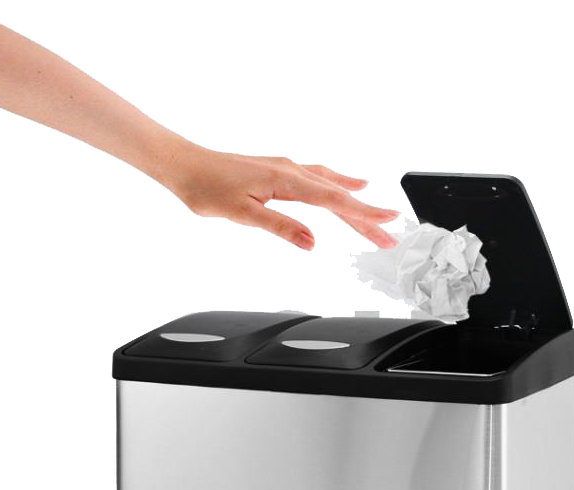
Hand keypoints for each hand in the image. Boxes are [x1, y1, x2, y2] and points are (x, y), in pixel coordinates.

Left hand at [157, 145, 399, 250]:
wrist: (183, 164)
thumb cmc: (206, 187)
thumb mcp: (242, 214)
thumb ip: (280, 226)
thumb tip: (311, 242)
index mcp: (286, 180)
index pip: (334, 200)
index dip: (364, 213)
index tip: (389, 223)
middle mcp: (291, 170)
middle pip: (338, 195)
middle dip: (365, 217)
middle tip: (390, 237)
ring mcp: (286, 169)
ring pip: (329, 186)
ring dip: (354, 202)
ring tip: (377, 214)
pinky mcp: (278, 171)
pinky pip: (318, 178)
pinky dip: (337, 184)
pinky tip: (345, 183)